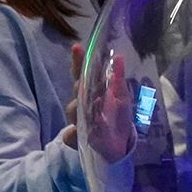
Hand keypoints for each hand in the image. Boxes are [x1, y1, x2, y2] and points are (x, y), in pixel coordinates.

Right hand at [62, 43, 134, 162]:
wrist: (120, 143)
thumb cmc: (118, 116)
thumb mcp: (121, 98)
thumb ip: (118, 79)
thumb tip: (118, 57)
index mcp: (92, 91)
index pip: (82, 74)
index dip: (78, 61)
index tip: (77, 47)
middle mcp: (83, 104)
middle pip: (76, 91)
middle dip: (80, 86)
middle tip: (84, 83)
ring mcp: (78, 121)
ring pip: (73, 111)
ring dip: (80, 108)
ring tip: (93, 105)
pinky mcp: (77, 139)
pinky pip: (70, 136)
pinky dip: (72, 135)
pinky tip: (78, 134)